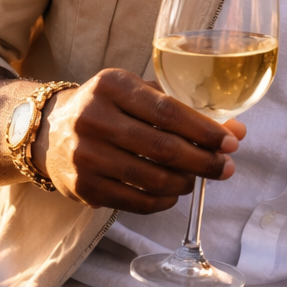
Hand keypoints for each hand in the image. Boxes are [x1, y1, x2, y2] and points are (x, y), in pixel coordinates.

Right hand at [34, 67, 244, 211]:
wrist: (49, 132)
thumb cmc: (108, 108)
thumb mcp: (139, 95)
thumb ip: (185, 110)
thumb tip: (237, 132)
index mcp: (112, 85)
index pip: (168, 111)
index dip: (204, 131)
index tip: (231, 143)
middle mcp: (94, 118)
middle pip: (163, 148)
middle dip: (203, 161)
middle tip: (226, 168)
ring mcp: (85, 155)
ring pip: (151, 178)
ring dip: (184, 183)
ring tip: (196, 179)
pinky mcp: (83, 187)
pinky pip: (134, 201)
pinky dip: (162, 201)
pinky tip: (172, 194)